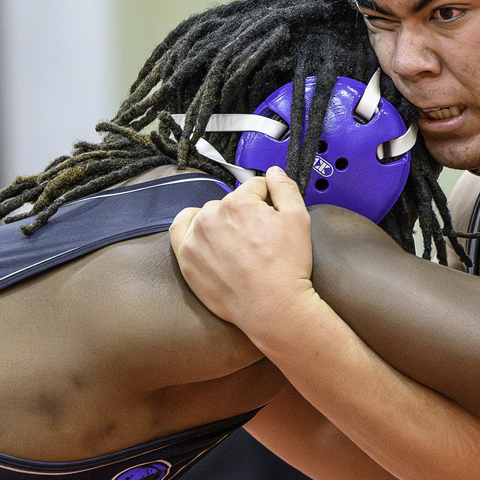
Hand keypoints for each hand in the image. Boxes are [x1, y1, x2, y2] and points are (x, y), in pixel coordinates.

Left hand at [169, 166, 315, 336]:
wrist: (272, 307)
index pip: (254, 187)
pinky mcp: (186, 259)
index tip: (272, 217)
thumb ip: (284, 187)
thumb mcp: (299, 219)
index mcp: (237, 203)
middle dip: (243, 214)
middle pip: (230, 202)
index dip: (268, 200)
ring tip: (236, 246)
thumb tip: (272, 172)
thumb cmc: (286, 267)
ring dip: (220, 223)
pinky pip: (180, 231)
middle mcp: (211, 216)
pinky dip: (191, 229)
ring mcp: (194, 239)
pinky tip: (204, 236)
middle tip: (257, 238)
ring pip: (208, 216)